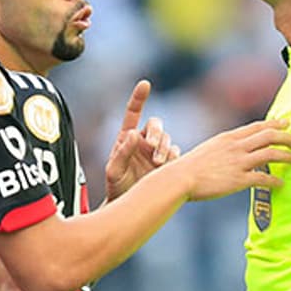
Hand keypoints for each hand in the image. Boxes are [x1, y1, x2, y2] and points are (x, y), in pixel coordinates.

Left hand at [105, 81, 178, 200]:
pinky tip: (167, 167)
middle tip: (153, 148)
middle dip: (156, 134)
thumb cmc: (117, 187)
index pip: (133, 112)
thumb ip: (122, 153)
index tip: (145, 84)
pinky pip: (176, 153)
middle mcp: (143, 141)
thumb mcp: (114, 171)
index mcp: (127, 137)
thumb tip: (133, 134)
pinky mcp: (169, 163)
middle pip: (156, 125)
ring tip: (158, 163)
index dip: (139, 98)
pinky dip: (173, 158)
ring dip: (164, 148)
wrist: (130, 206)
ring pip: (168, 139)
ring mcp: (157, 151)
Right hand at [178, 119, 290, 200]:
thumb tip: (237, 149)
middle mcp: (236, 147)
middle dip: (287, 137)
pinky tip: (281, 183)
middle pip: (269, 136)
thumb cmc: (190, 167)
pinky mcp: (238, 180)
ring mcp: (238, 163)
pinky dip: (275, 180)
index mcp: (229, 137)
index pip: (258, 126)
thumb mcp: (209, 148)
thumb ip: (225, 147)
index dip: (275, 124)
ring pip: (271, 154)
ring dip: (287, 156)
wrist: (180, 178)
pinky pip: (264, 178)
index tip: (287, 123)